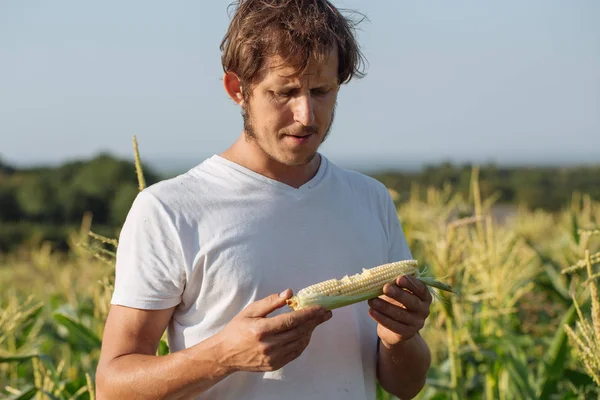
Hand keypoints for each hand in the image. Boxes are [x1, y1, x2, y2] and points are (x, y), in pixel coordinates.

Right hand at [214, 289, 331, 372]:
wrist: (225, 354)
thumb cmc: (237, 329)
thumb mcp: (251, 311)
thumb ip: (271, 302)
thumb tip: (289, 293)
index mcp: (262, 329)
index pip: (291, 320)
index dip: (308, 313)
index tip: (320, 308)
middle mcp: (269, 345)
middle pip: (299, 331)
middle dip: (315, 321)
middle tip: (325, 313)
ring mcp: (273, 357)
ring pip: (300, 342)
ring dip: (310, 331)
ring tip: (316, 321)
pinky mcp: (275, 365)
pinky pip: (295, 353)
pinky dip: (303, 342)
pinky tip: (306, 333)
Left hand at [367, 275, 431, 347]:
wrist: (395, 330)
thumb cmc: (396, 304)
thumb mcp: (398, 293)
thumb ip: (395, 285)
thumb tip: (379, 277)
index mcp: (424, 297)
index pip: (421, 289)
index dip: (411, 283)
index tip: (399, 278)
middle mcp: (424, 310)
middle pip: (412, 302)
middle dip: (398, 294)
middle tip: (385, 287)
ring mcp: (416, 323)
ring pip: (400, 314)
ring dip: (384, 306)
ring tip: (371, 300)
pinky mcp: (406, 333)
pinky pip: (393, 325)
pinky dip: (381, 318)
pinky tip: (371, 311)